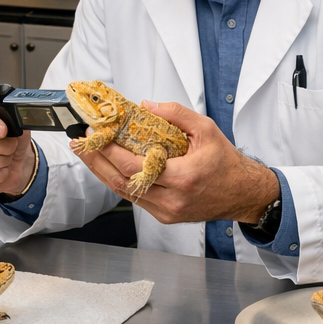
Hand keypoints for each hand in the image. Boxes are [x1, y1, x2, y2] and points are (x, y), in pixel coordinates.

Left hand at [70, 100, 279, 224]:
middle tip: (80, 144)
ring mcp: (167, 211)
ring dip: (103, 172)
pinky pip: (136, 198)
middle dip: (96, 162)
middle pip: (122, 183)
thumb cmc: (225, 162)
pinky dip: (120, 182)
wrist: (242, 193)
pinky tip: (109, 168)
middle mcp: (172, 199)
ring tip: (88, 154)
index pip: (134, 166)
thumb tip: (146, 106)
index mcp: (182, 177)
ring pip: (125, 193)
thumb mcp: (206, 129)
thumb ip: (176, 114)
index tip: (96, 135)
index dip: (110, 151)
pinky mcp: (165, 216)